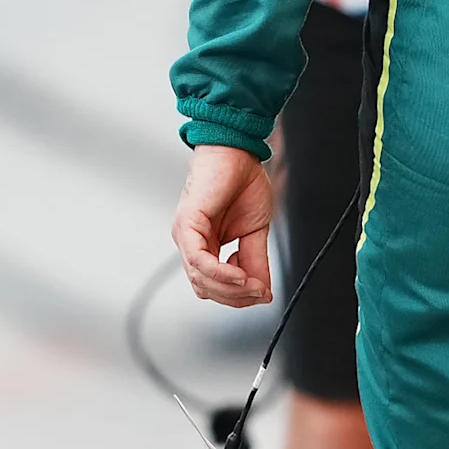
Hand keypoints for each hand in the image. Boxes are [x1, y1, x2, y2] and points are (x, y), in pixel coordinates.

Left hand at [172, 143, 276, 307]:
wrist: (237, 151)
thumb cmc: (241, 182)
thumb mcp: (255, 231)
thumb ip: (256, 261)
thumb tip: (263, 291)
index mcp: (205, 246)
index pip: (214, 287)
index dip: (239, 297)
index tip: (262, 293)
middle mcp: (191, 243)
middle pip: (206, 289)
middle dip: (237, 297)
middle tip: (261, 292)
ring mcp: (186, 235)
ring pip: (200, 280)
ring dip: (231, 289)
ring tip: (254, 284)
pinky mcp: (186, 224)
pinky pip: (198, 260)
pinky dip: (221, 273)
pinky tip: (240, 275)